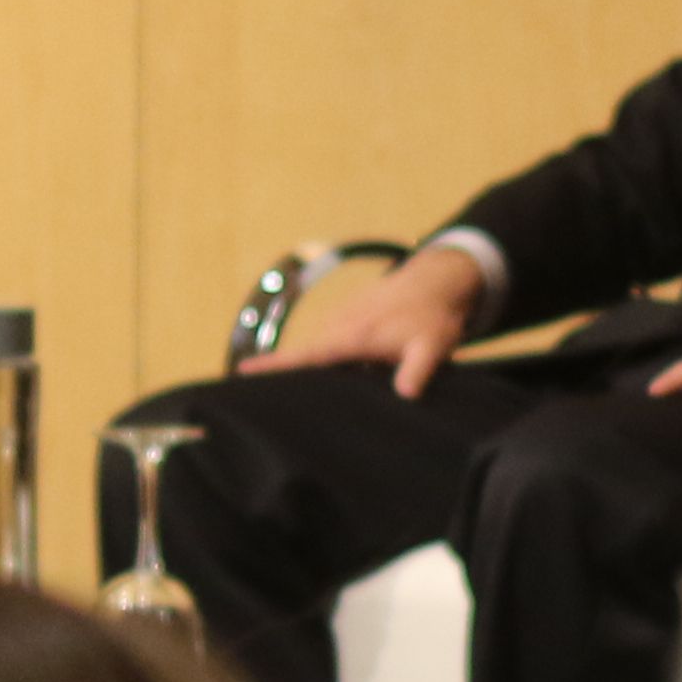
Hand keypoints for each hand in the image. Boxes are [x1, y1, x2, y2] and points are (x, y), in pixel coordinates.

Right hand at [241, 240, 481, 396]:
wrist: (437, 279)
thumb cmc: (434, 315)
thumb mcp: (432, 347)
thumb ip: (418, 370)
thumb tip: (405, 395)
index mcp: (353, 336)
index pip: (307, 355)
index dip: (275, 364)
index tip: (243, 371)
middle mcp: (339, 325)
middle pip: (305, 355)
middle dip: (286, 376)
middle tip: (272, 402)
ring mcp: (342, 319)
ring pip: (318, 350)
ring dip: (310, 369)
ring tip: (300, 394)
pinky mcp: (348, 317)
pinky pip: (329, 343)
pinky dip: (327, 358)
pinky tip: (339, 375)